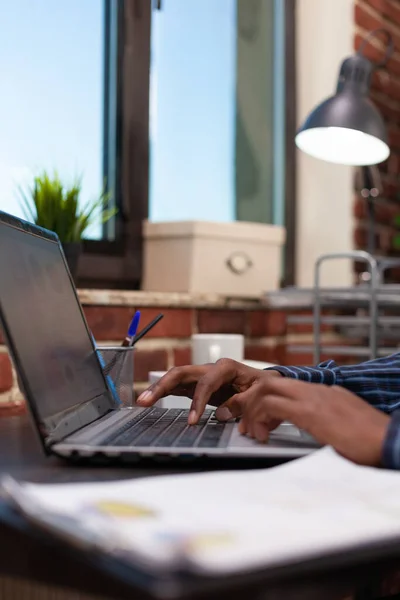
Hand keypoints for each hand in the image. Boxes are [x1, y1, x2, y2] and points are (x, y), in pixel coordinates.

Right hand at [137, 359, 281, 424]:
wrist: (266, 385)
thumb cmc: (263, 387)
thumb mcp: (259, 394)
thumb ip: (241, 403)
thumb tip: (221, 413)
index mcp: (226, 367)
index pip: (206, 382)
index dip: (198, 401)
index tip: (193, 421)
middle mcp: (210, 368)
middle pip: (181, 373)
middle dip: (162, 385)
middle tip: (146, 400)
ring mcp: (202, 376)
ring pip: (175, 378)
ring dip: (157, 389)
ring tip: (141, 401)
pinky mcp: (197, 385)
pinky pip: (177, 387)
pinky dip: (163, 392)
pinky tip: (150, 400)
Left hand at [237, 377, 389, 465]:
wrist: (390, 442)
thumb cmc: (372, 441)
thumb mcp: (344, 426)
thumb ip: (327, 421)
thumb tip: (314, 428)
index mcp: (325, 393)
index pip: (285, 386)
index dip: (264, 400)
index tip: (257, 417)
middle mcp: (317, 391)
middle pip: (270, 382)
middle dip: (249, 400)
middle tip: (241, 421)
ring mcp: (314, 398)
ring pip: (267, 389)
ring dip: (252, 410)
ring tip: (250, 432)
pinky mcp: (311, 412)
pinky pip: (273, 405)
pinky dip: (260, 418)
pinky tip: (263, 435)